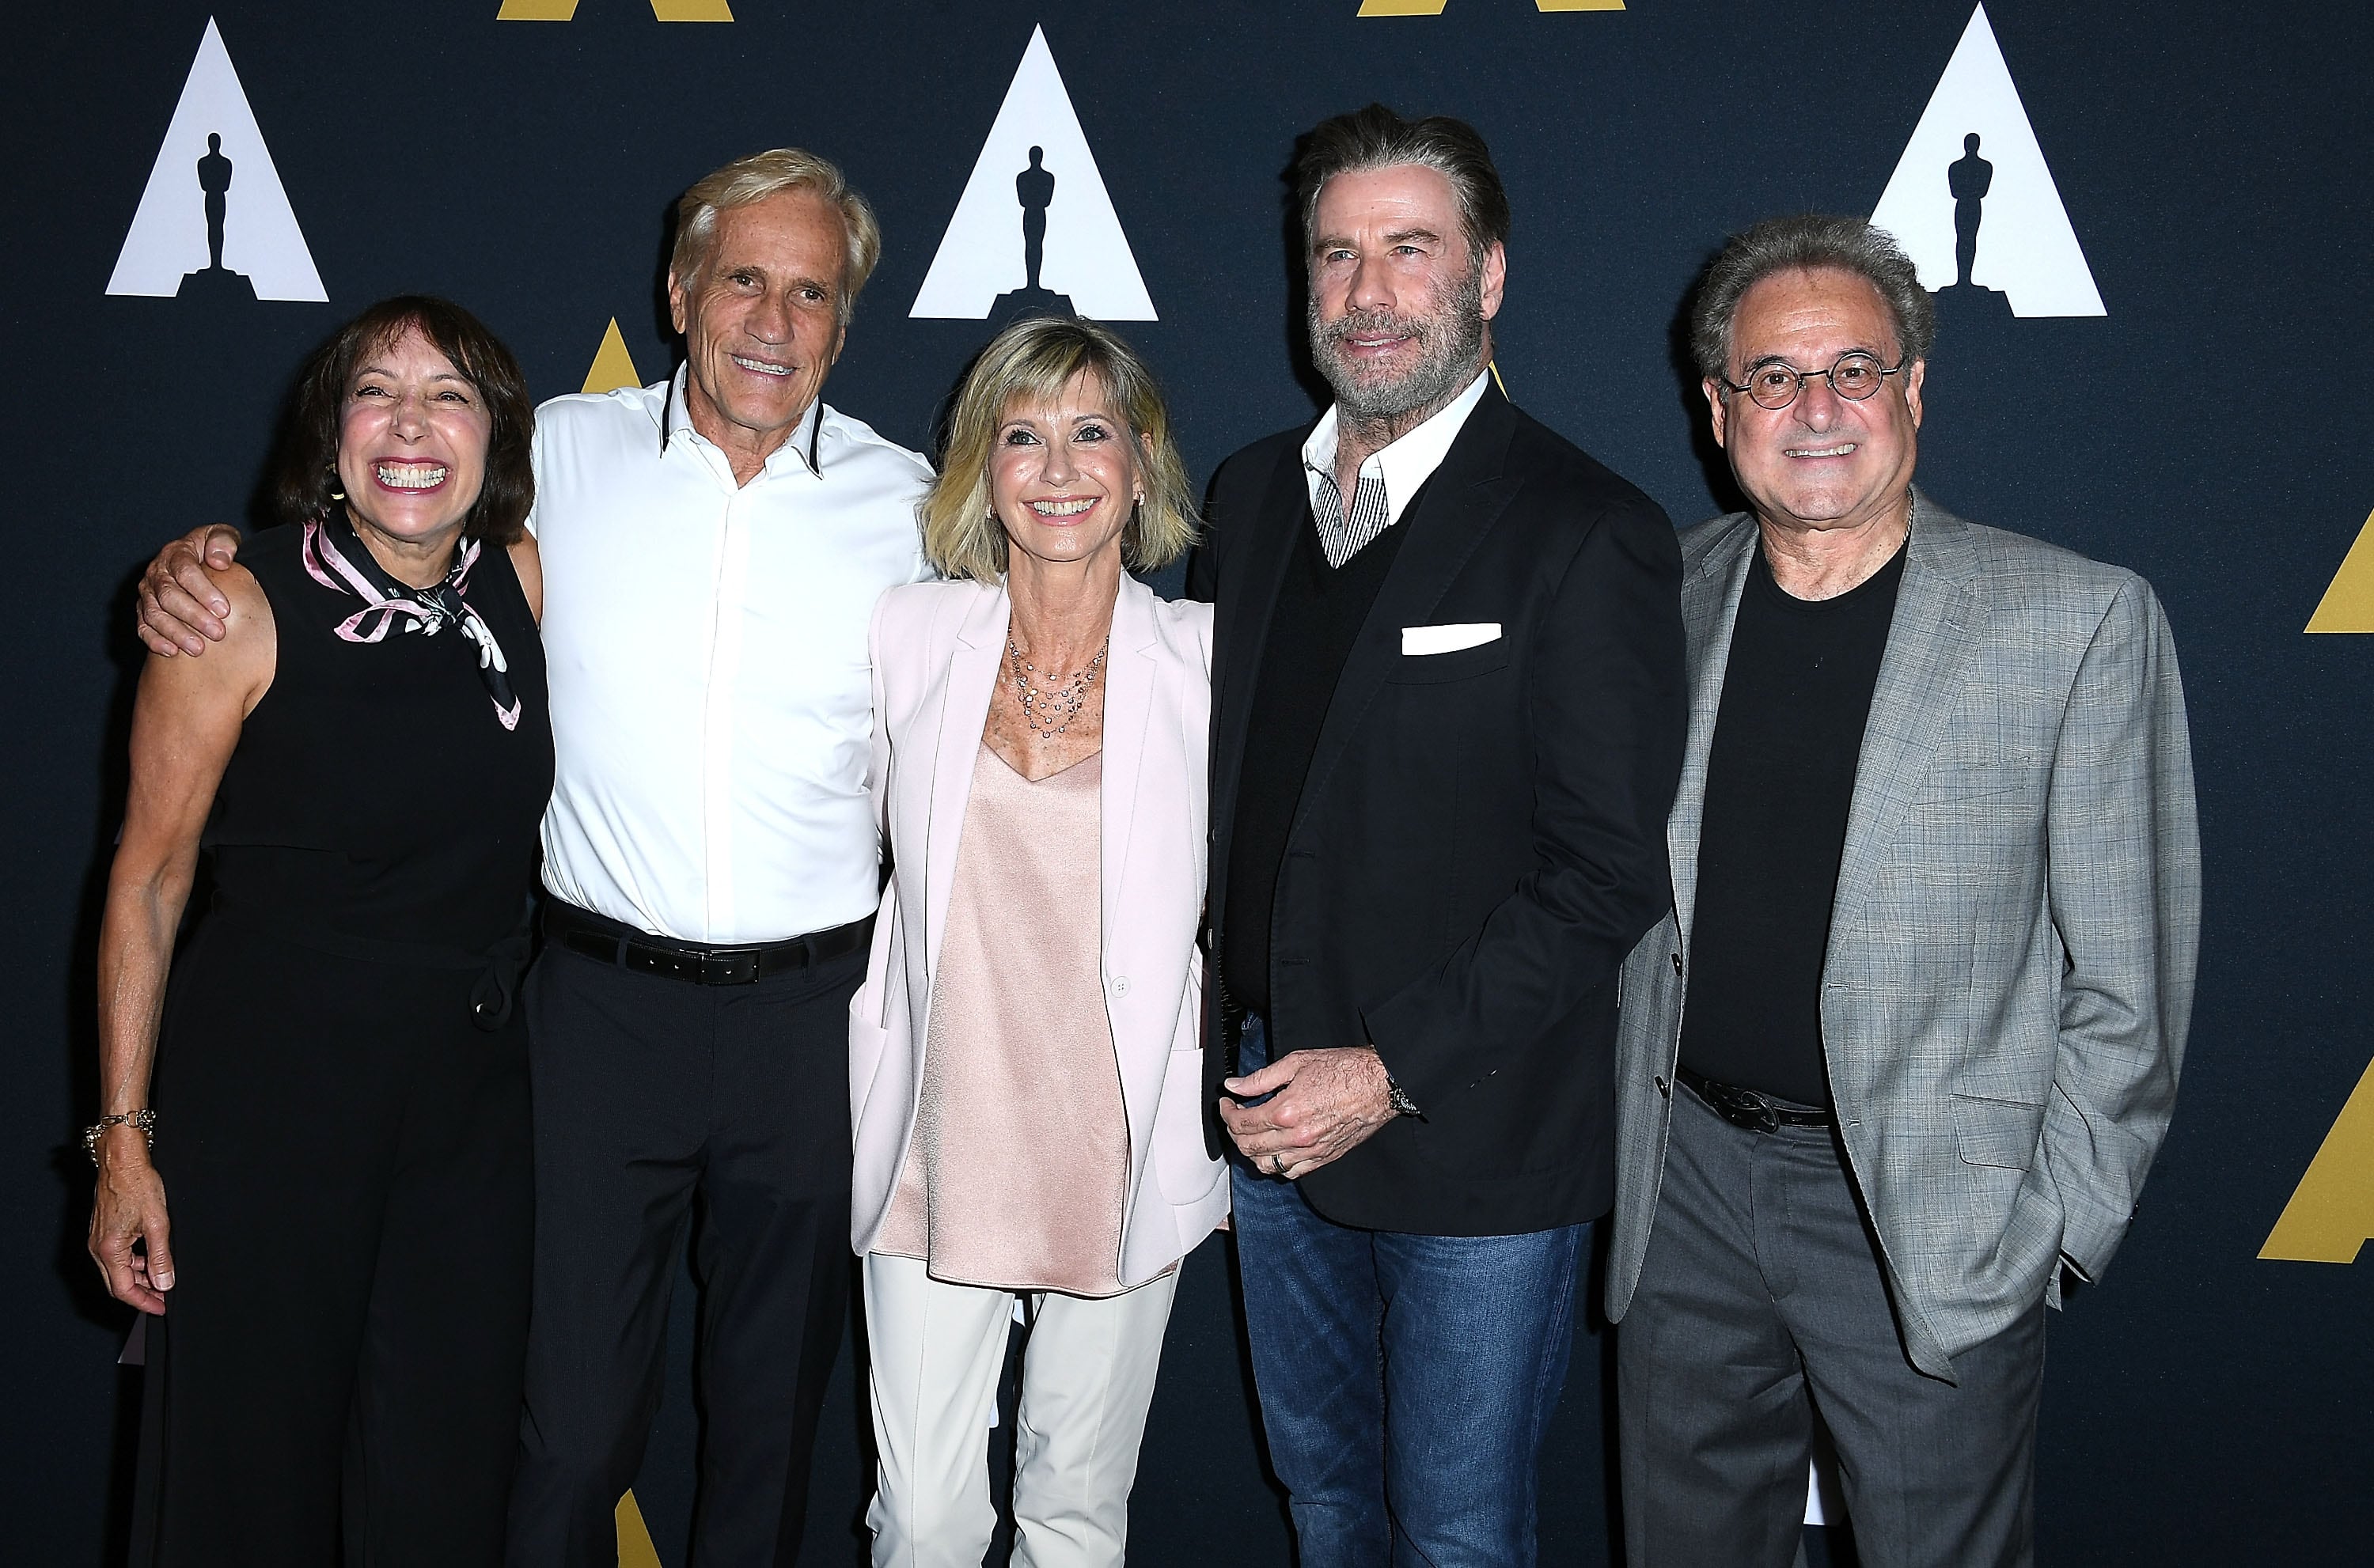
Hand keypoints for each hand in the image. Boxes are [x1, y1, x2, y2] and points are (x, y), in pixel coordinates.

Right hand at [88, 1136, 173, 1313]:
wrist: (121, 1160)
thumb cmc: (138, 1185)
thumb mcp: (158, 1223)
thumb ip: (160, 1256)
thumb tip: (164, 1283)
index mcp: (109, 1250)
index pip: (124, 1290)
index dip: (143, 1302)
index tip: (161, 1308)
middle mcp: (98, 1248)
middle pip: (117, 1284)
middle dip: (141, 1294)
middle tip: (163, 1298)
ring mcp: (98, 1240)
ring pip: (116, 1271)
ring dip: (138, 1278)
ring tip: (161, 1279)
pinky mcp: (102, 1232)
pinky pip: (115, 1257)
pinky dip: (133, 1263)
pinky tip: (149, 1260)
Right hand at [136, 525, 243, 656]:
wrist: (202, 558)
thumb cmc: (215, 550)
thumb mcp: (222, 537)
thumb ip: (223, 542)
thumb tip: (220, 561)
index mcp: (176, 553)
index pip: (185, 571)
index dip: (203, 591)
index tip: (224, 610)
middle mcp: (157, 573)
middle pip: (168, 595)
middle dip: (193, 616)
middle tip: (218, 633)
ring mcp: (148, 593)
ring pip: (154, 614)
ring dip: (176, 633)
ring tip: (199, 648)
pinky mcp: (144, 611)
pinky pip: (143, 627)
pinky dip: (155, 640)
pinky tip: (172, 652)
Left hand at [1221, 1046, 1396, 1180]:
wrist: (1380, 1083)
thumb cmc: (1345, 1070)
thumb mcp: (1296, 1063)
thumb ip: (1261, 1079)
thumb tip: (1235, 1086)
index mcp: (1287, 1111)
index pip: (1242, 1122)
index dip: (1227, 1113)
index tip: (1227, 1103)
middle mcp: (1297, 1136)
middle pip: (1248, 1146)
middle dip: (1234, 1132)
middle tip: (1234, 1116)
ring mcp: (1311, 1151)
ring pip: (1266, 1165)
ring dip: (1251, 1151)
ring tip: (1252, 1134)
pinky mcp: (1324, 1157)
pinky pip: (1291, 1172)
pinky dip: (1276, 1164)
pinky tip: (1274, 1149)